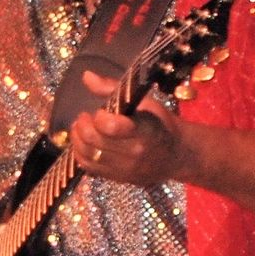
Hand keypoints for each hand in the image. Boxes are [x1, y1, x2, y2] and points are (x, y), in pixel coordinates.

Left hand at [69, 69, 184, 186]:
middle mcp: (133, 154)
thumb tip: (86, 76)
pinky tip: (85, 143)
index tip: (101, 110)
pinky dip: (81, 154)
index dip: (99, 116)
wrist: (177, 155)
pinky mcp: (118, 179)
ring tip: (82, 128)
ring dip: (78, 140)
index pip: (110, 127)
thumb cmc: (160, 123)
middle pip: (94, 142)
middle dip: (83, 126)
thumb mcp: (144, 101)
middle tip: (85, 117)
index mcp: (144, 131)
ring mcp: (125, 170)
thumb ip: (113, 89)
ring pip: (88, 156)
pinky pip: (89, 169)